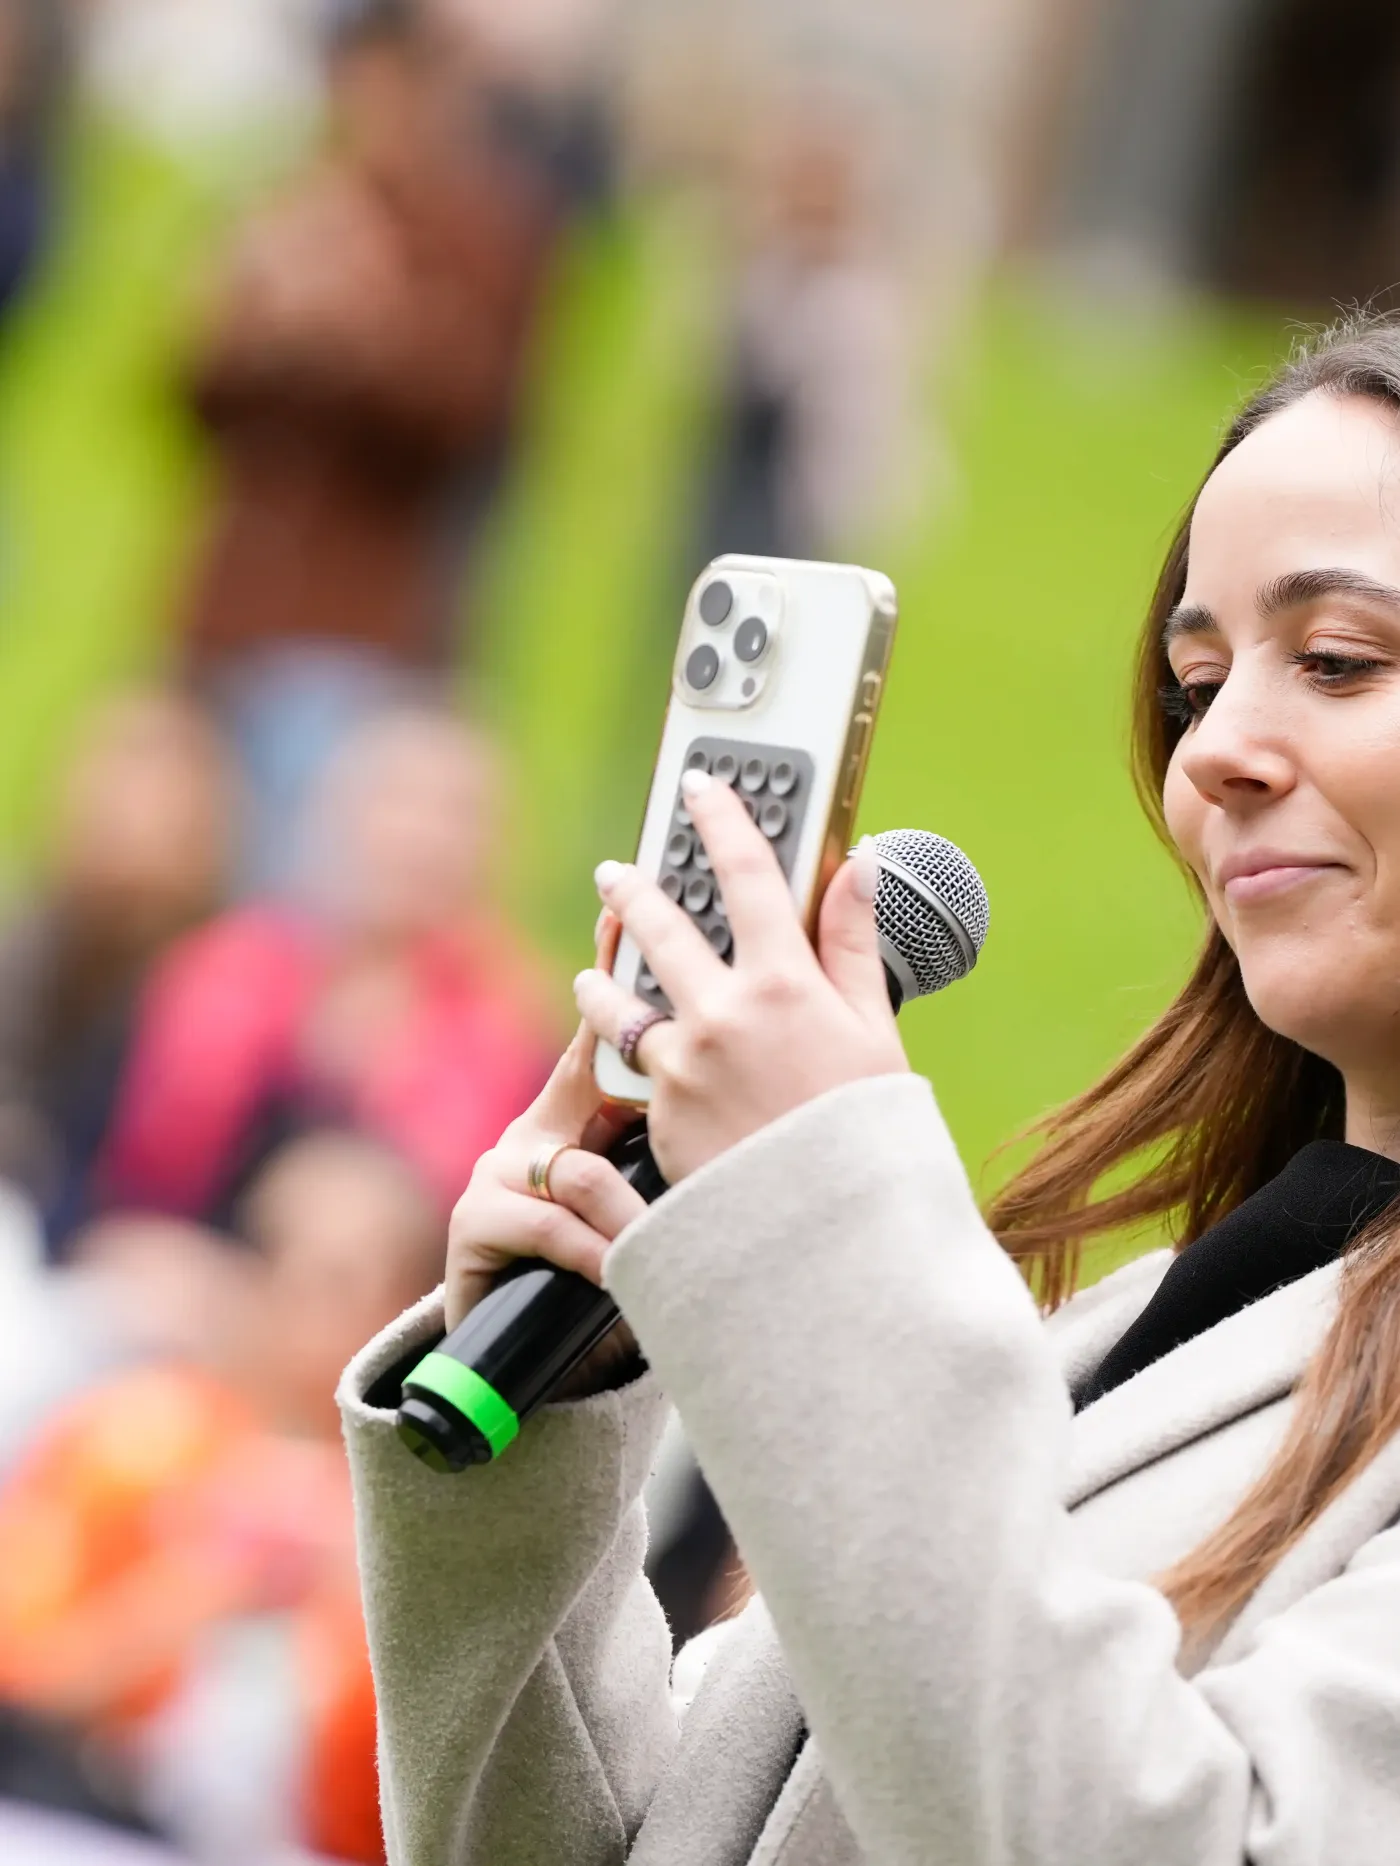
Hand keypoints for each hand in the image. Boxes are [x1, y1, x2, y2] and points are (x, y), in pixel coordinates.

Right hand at [445, 918, 646, 1334]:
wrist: (531, 1361)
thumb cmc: (614, 1272)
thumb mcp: (656, 1200)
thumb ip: (684, 1140)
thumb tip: (761, 1085)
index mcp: (584, 1113)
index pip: (607, 1031)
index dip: (616, 972)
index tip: (629, 913)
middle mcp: (537, 1127)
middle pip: (580, 1075)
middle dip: (618, 1054)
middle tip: (670, 1048)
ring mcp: (501, 1172)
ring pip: (582, 1170)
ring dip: (629, 1219)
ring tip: (660, 1247)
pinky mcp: (476, 1222)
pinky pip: (554, 1225)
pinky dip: (597, 1256)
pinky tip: (620, 1279)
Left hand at [573, 771, 908, 1184]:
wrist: (833, 1236)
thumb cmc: (867, 1134)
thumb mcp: (875, 1031)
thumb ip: (853, 943)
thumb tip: (858, 864)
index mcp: (785, 985)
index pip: (746, 875)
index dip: (719, 820)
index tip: (698, 786)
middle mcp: (723, 1016)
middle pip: (660, 928)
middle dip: (632, 893)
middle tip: (613, 873)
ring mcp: (682, 1066)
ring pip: (620, 1002)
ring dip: (604, 977)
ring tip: (595, 967)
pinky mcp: (657, 1115)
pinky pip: (630, 1066)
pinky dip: (624, 1049)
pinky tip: (625, 1048)